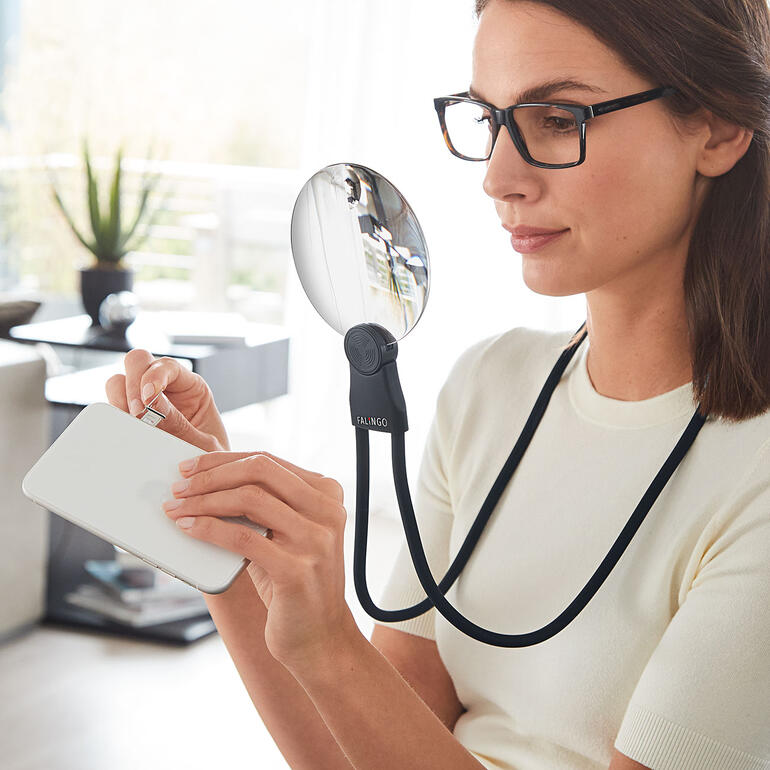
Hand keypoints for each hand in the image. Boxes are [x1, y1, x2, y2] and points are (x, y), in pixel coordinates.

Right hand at [105, 348, 229, 451]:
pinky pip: (111, 410)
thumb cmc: (211, 459)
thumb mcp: (204, 444)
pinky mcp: (128, 420)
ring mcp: (142, 403)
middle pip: (137, 361)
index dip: (154, 376)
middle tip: (137, 411)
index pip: (168, 366)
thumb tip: (149, 407)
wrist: (205, 482)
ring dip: (119, 399)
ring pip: (117, 382)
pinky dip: (112, 418)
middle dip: (133, 381)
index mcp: (191, 387)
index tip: (148, 397)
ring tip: (133, 424)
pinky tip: (124, 432)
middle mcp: (165, 388)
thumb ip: (179, 425)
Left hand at [162, 449, 357, 672]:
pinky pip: (242, 538)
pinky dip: (208, 529)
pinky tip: (188, 528)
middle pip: (260, 472)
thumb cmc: (293, 583)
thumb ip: (265, 506)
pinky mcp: (297, 570)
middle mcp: (327, 511)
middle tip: (179, 486)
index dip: (224, 460)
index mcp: (326, 494)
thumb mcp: (286, 535)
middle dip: (211, 475)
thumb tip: (206, 482)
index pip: (269, 461)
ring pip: (249, 499)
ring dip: (203, 500)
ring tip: (176, 507)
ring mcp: (315, 540)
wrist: (319, 638)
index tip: (190, 466)